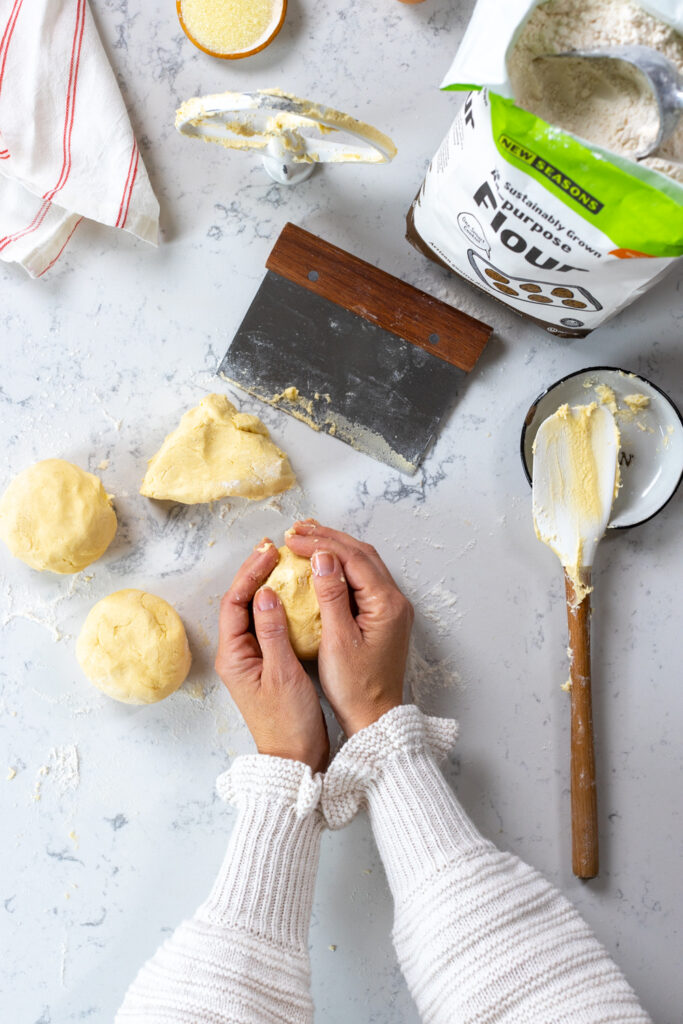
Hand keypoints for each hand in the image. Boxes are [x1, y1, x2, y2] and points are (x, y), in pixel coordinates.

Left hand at [215, 539, 328, 772]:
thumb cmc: (288, 722)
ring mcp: (252, 657)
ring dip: (267, 585)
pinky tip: (295, 593)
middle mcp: (238, 653)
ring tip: (284, 562)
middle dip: (255, 573)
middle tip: (275, 549)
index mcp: (234, 655)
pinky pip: (269, 624)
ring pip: (254, 611)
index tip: (270, 554)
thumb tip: (265, 593)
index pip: (234, 603)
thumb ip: (273, 632)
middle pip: (240, 602)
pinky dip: (279, 605)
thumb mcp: (282, 674)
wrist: (296, 757)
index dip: (250, 574)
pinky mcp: (268, 662)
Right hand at [286, 522, 412, 736]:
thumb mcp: (337, 641)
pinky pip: (362, 578)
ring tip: (305, 538)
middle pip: (361, 554)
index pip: (352, 558)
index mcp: (386, 604)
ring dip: (335, 548)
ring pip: (363, 563)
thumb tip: (322, 557)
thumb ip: (331, 595)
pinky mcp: (383, 615)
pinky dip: (340, 565)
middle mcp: (394, 600)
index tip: (291, 540)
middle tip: (295, 531)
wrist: (375, 717)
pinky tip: (320, 564)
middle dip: (327, 538)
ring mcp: (390, 607)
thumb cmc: (355, 687)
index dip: (320, 544)